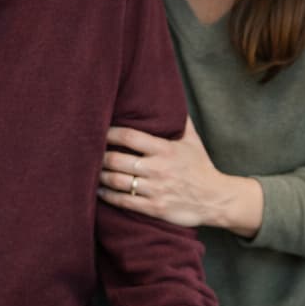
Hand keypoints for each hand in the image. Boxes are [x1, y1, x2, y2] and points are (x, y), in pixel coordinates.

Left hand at [99, 120, 261, 235]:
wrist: (216, 199)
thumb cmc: (200, 167)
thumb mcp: (193, 141)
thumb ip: (179, 121)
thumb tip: (171, 97)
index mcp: (165, 150)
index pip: (129, 136)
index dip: (109, 133)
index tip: (98, 130)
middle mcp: (158, 169)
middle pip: (117, 160)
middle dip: (99, 156)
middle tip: (88, 153)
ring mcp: (155, 189)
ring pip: (116, 181)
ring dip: (99, 176)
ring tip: (89, 171)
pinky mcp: (154, 208)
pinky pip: (123, 201)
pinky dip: (107, 196)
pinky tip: (99, 191)